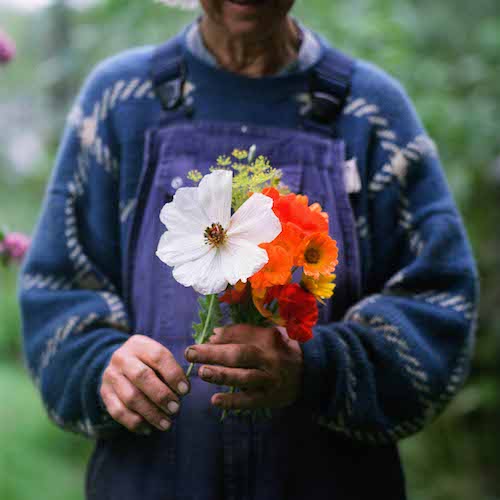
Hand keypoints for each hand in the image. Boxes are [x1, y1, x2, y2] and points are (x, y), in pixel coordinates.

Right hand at [100, 334, 189, 433]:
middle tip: (176, 409)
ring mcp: (110, 375)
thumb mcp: (158, 357)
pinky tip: (149, 429)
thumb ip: (170, 369)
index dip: (173, 374)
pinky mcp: (104, 393)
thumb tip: (183, 390)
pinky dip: (135, 423)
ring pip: (130, 397)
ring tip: (166, 423)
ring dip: (151, 413)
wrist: (118, 365)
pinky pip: (118, 412)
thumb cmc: (148, 363)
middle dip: (161, 395)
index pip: (158, 356)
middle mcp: (121, 357)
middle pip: (141, 376)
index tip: (185, 390)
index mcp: (139, 344)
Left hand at [184, 324, 302, 410]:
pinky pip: (250, 400)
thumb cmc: (281, 350)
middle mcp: (269, 358)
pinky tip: (215, 400)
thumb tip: (214, 334)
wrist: (310, 372)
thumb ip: (241, 333)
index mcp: (268, 338)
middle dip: (213, 353)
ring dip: (221, 375)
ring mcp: (270, 379)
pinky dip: (233, 401)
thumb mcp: (268, 335)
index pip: (241, 334)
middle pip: (239, 354)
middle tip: (190, 353)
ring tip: (202, 372)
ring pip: (244, 377)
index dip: (222, 336)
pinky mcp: (270, 398)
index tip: (202, 339)